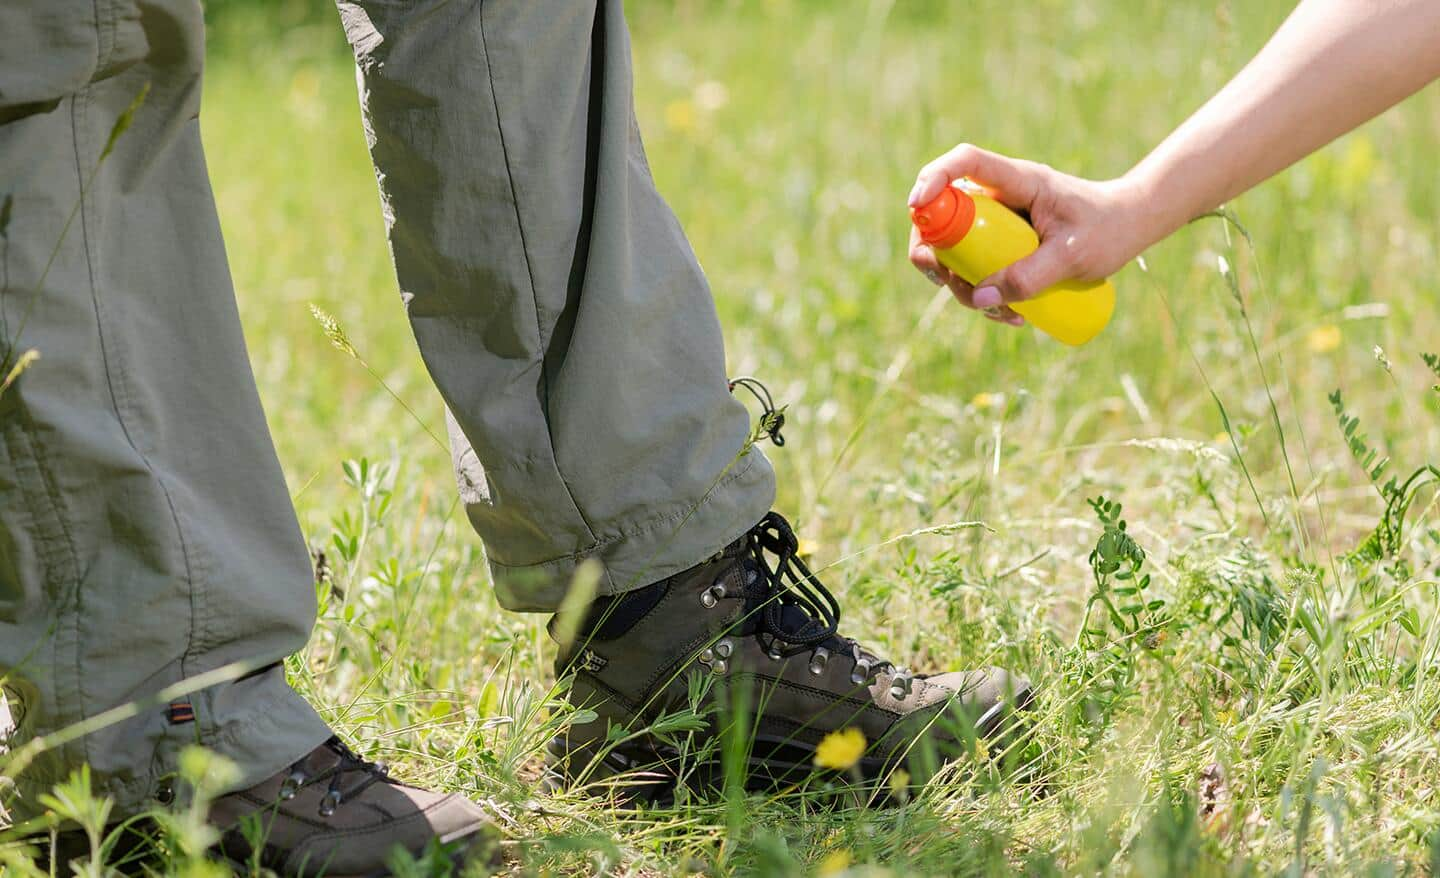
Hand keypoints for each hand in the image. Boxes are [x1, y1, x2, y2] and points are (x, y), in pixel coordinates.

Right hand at [906, 144, 1154, 323]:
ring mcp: (997, 221)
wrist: (1131, 226)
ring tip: (1005, 313)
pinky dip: (982, 294)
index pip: (965, 162)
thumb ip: (1029, 276)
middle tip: (944, 280)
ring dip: (961, 284)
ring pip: (954, 248)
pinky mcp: (1002, 243)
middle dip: (932, 250)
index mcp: (1017, 181)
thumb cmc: (1108, 229)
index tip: (917, 206)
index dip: (934, 178)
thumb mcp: (1073, 257)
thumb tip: (981, 298)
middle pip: (942, 212)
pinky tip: (1013, 314)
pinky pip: (975, 268)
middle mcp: (999, 197)